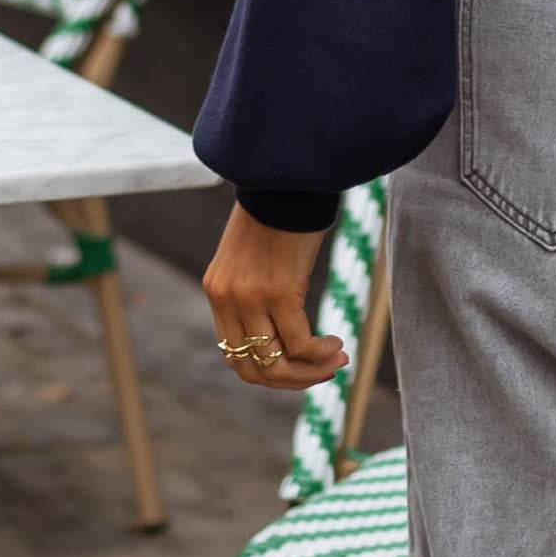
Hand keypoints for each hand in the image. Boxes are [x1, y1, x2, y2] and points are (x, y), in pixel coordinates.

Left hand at [203, 207, 345, 392]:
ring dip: (310, 370)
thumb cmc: (279, 212)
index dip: (271, 373)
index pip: (235, 356)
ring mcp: (249, 297)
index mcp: (217, 293)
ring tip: (337, 359)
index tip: (302, 366)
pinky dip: (319, 352)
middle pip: (253, 370)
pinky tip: (337, 342)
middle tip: (326, 369)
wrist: (285, 177)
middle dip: (292, 379)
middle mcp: (227, 299)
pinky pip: (298, 342)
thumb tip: (285, 326)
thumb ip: (257, 290)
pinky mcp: (277, 290)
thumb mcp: (255, 257)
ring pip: (276, 363)